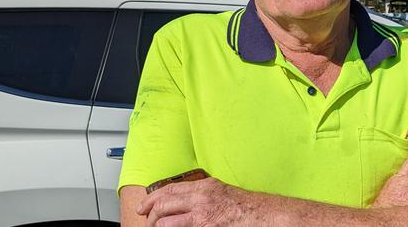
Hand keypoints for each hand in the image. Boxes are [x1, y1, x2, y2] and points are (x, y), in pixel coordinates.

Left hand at [137, 177, 254, 226]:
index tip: (144, 206)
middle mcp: (200, 198)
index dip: (152, 198)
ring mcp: (201, 214)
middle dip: (150, 214)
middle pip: (163, 203)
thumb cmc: (246, 207)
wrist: (263, 215)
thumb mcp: (222, 192)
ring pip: (165, 221)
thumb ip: (203, 194)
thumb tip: (185, 202)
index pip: (169, 189)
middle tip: (146, 220)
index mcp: (204, 187)